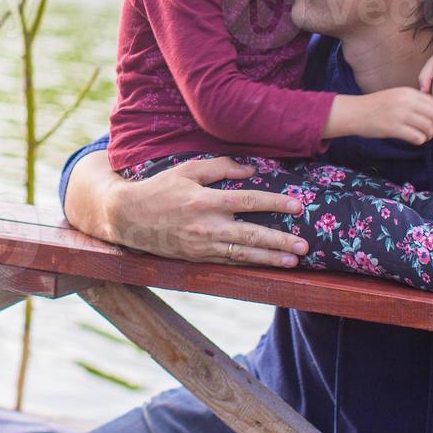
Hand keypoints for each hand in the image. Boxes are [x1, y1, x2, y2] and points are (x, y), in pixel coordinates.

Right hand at [64, 152, 309, 267]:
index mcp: (205, 200)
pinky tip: (268, 265)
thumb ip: (220, 167)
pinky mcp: (197, 258)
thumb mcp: (187, 170)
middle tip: (305, 245)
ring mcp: (202, 245)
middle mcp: (206, 226)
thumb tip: (250, 170)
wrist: (128, 217)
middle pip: (251, 235)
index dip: (275, 203)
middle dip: (280, 241)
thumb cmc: (159, 188)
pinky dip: (250, 265)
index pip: (248, 201)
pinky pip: (229, 261)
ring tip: (294, 260)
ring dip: (270, 258)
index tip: (297, 207)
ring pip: (243, 254)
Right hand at [325, 88, 432, 144]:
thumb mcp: (395, 95)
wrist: (354, 112)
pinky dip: (420, 140)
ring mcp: (400, 114)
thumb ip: (413, 100)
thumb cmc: (374, 106)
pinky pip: (417, 137)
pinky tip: (415, 140)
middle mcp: (406, 101)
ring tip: (424, 137)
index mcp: (408, 92)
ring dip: (429, 135)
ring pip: (428, 127)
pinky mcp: (393, 128)